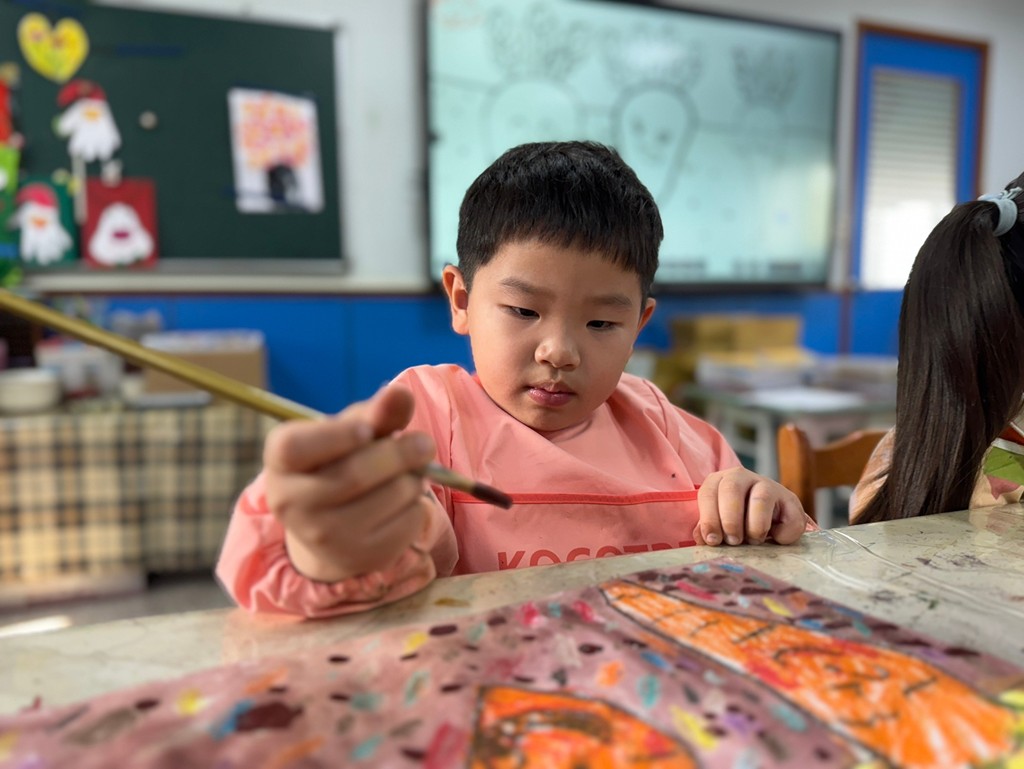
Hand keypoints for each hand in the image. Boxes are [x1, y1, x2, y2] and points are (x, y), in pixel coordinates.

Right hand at [263, 384, 436, 581]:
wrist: (332, 527)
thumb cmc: (343, 460)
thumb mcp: (354, 431)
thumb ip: (377, 412)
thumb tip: (401, 392)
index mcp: (280, 459)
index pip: (295, 448)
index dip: (337, 436)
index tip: (367, 430)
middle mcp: (290, 502)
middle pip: (355, 474)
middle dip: (401, 452)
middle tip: (424, 444)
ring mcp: (322, 536)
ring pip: (389, 497)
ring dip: (414, 479)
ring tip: (409, 474)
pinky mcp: (358, 557)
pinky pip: (407, 523)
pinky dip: (418, 505)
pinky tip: (404, 502)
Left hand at [693, 467, 805, 545]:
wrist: (770, 518)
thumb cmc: (737, 521)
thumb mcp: (719, 522)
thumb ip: (709, 529)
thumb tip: (702, 539)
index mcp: (720, 481)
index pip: (708, 493)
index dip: (709, 519)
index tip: (712, 540)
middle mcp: (742, 478)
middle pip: (731, 491)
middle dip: (730, 521)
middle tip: (733, 541)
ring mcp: (769, 486)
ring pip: (761, 500)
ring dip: (755, 526)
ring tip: (753, 540)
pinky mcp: (791, 500)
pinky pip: (789, 519)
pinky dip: (782, 535)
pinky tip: (776, 539)